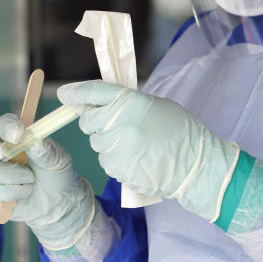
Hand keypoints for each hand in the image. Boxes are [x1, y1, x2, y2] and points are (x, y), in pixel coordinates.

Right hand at [0, 113, 94, 250]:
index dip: (8, 127)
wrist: (58, 204)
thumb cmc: (55, 175)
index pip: (4, 125)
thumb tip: (35, 141)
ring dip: (15, 177)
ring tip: (31, 180)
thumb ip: (46, 151)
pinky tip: (24, 192)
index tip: (19, 134)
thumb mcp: (58, 161)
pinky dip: (12, 193)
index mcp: (13, 136)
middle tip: (1, 152)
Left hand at [58, 80, 239, 220]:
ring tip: (135, 146)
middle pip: (88, 121)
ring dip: (108, 143)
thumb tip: (97, 105)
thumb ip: (125, 103)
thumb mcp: (155, 106)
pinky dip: (116, 160)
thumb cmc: (180, 132)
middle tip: (114, 126)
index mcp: (131, 102)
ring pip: (96, 144)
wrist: (197, 166)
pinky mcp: (118, 169)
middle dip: (95, 123)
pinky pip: (106, 161)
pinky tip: (137, 159)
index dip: (77, 92)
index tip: (64, 94)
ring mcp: (118, 148)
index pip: (95, 92)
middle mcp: (120, 123)